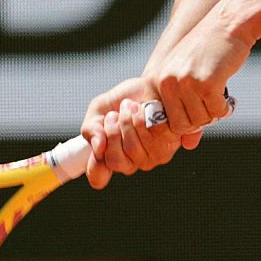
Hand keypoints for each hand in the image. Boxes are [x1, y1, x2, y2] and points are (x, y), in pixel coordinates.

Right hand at [80, 77, 202, 189]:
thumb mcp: (99, 109)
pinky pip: (153, 135)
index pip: (98, 177)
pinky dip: (144, 117)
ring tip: (130, 106)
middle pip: (116, 161)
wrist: (149, 83)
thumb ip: (91, 128)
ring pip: (134, 148)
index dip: (94, 166)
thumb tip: (98, 148)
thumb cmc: (124, 98)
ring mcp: (152, 156)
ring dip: (128, 121)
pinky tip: (145, 108)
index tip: (97, 146)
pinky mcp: (170, 143)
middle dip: (113, 132)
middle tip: (114, 114)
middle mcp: (133, 162)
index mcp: (113, 156)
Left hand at [145, 16, 248, 137]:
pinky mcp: (206, 83)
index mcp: (157, 80)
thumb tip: (188, 145)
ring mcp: (186, 83)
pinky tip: (227, 96)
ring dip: (213, 114)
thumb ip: (183, 107)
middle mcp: (167, 82)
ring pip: (200, 120)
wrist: (228, 24)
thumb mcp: (187, 74)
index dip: (181, 123)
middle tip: (210, 109)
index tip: (195, 114)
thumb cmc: (209, 51)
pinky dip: (224, 108)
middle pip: (181, 125)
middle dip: (198, 121)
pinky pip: (216, 111)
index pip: (162, 121)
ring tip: (219, 100)